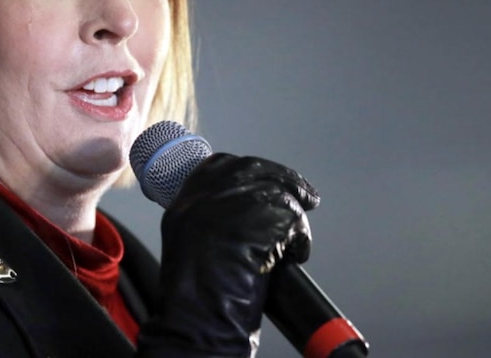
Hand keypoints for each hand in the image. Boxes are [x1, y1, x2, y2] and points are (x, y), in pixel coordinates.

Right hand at [137, 153, 319, 357]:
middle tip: (306, 195)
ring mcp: (228, 207)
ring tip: (295, 245)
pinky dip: (300, 239)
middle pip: (252, 170)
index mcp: (184, 203)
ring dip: (294, 219)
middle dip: (285, 180)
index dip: (253, 170)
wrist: (197, 324)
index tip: (272, 179)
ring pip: (277, 194)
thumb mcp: (191, 245)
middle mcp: (202, 199)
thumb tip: (249, 207)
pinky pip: (292, 219)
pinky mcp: (256, 221)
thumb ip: (212, 219)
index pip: (221, 165)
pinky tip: (295, 256)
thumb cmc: (196, 300)